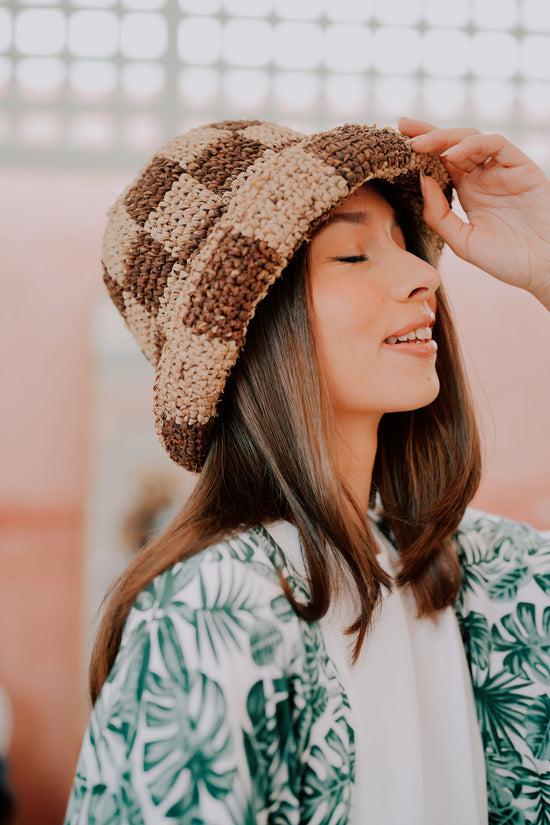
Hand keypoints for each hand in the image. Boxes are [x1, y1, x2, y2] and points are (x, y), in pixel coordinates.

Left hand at [396, 116, 549, 306]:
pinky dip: (472, 145)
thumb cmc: (505, 260)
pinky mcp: (521, 167)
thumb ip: (439, 215)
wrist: (542, 268)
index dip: (420, 150)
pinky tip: (451, 156)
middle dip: (426, 133)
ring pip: (471, 139)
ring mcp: (502, 170)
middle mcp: (484, 176)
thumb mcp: (462, 241)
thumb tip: (421, 180)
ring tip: (420, 144)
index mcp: (468, 191)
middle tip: (401, 127)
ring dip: (444, 137)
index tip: (394, 141)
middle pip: (451, 145)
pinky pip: (496, 144)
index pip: (439, 162)